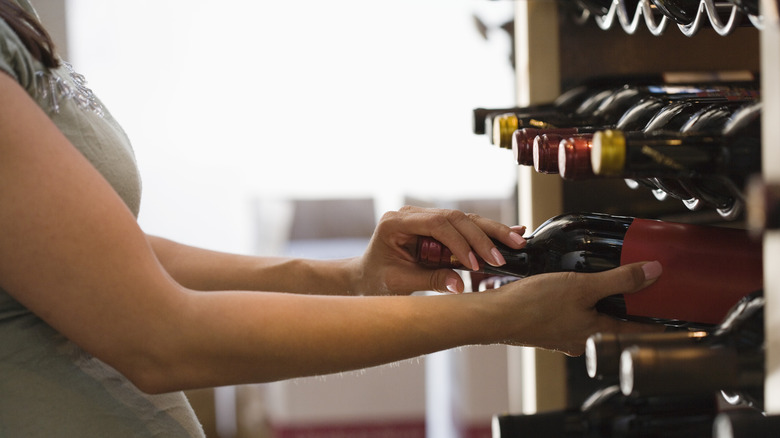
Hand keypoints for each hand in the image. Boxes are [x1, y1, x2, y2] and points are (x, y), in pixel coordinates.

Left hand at [352, 206, 525, 294]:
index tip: (475, 264)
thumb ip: (429, 281)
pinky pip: (464, 227)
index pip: (436, 224)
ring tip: (517, 240)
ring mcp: (424, 218)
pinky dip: (486, 232)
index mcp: (396, 223)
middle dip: (481, 236)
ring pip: (464, 219)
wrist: (366, 277)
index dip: (459, 242)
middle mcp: (411, 214)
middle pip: (454, 217)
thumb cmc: (377, 281)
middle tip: (502, 255)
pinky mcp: (436, 226)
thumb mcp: (400, 284)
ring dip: (491, 232)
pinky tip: (511, 231)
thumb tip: (460, 285)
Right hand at [493, 261, 663, 355]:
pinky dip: (583, 304)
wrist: (495, 316)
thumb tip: (651, 273)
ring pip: (595, 320)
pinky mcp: (550, 328)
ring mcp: (566, 335)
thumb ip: (619, 280)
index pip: (640, 332)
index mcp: (598, 335)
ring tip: (610, 284)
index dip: (659, 322)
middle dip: (630, 308)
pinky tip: (574, 290)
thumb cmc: (533, 306)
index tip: (673, 315)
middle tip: (643, 288)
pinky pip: (575, 316)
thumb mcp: (581, 286)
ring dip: (605, 305)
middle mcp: (584, 340)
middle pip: (618, 325)